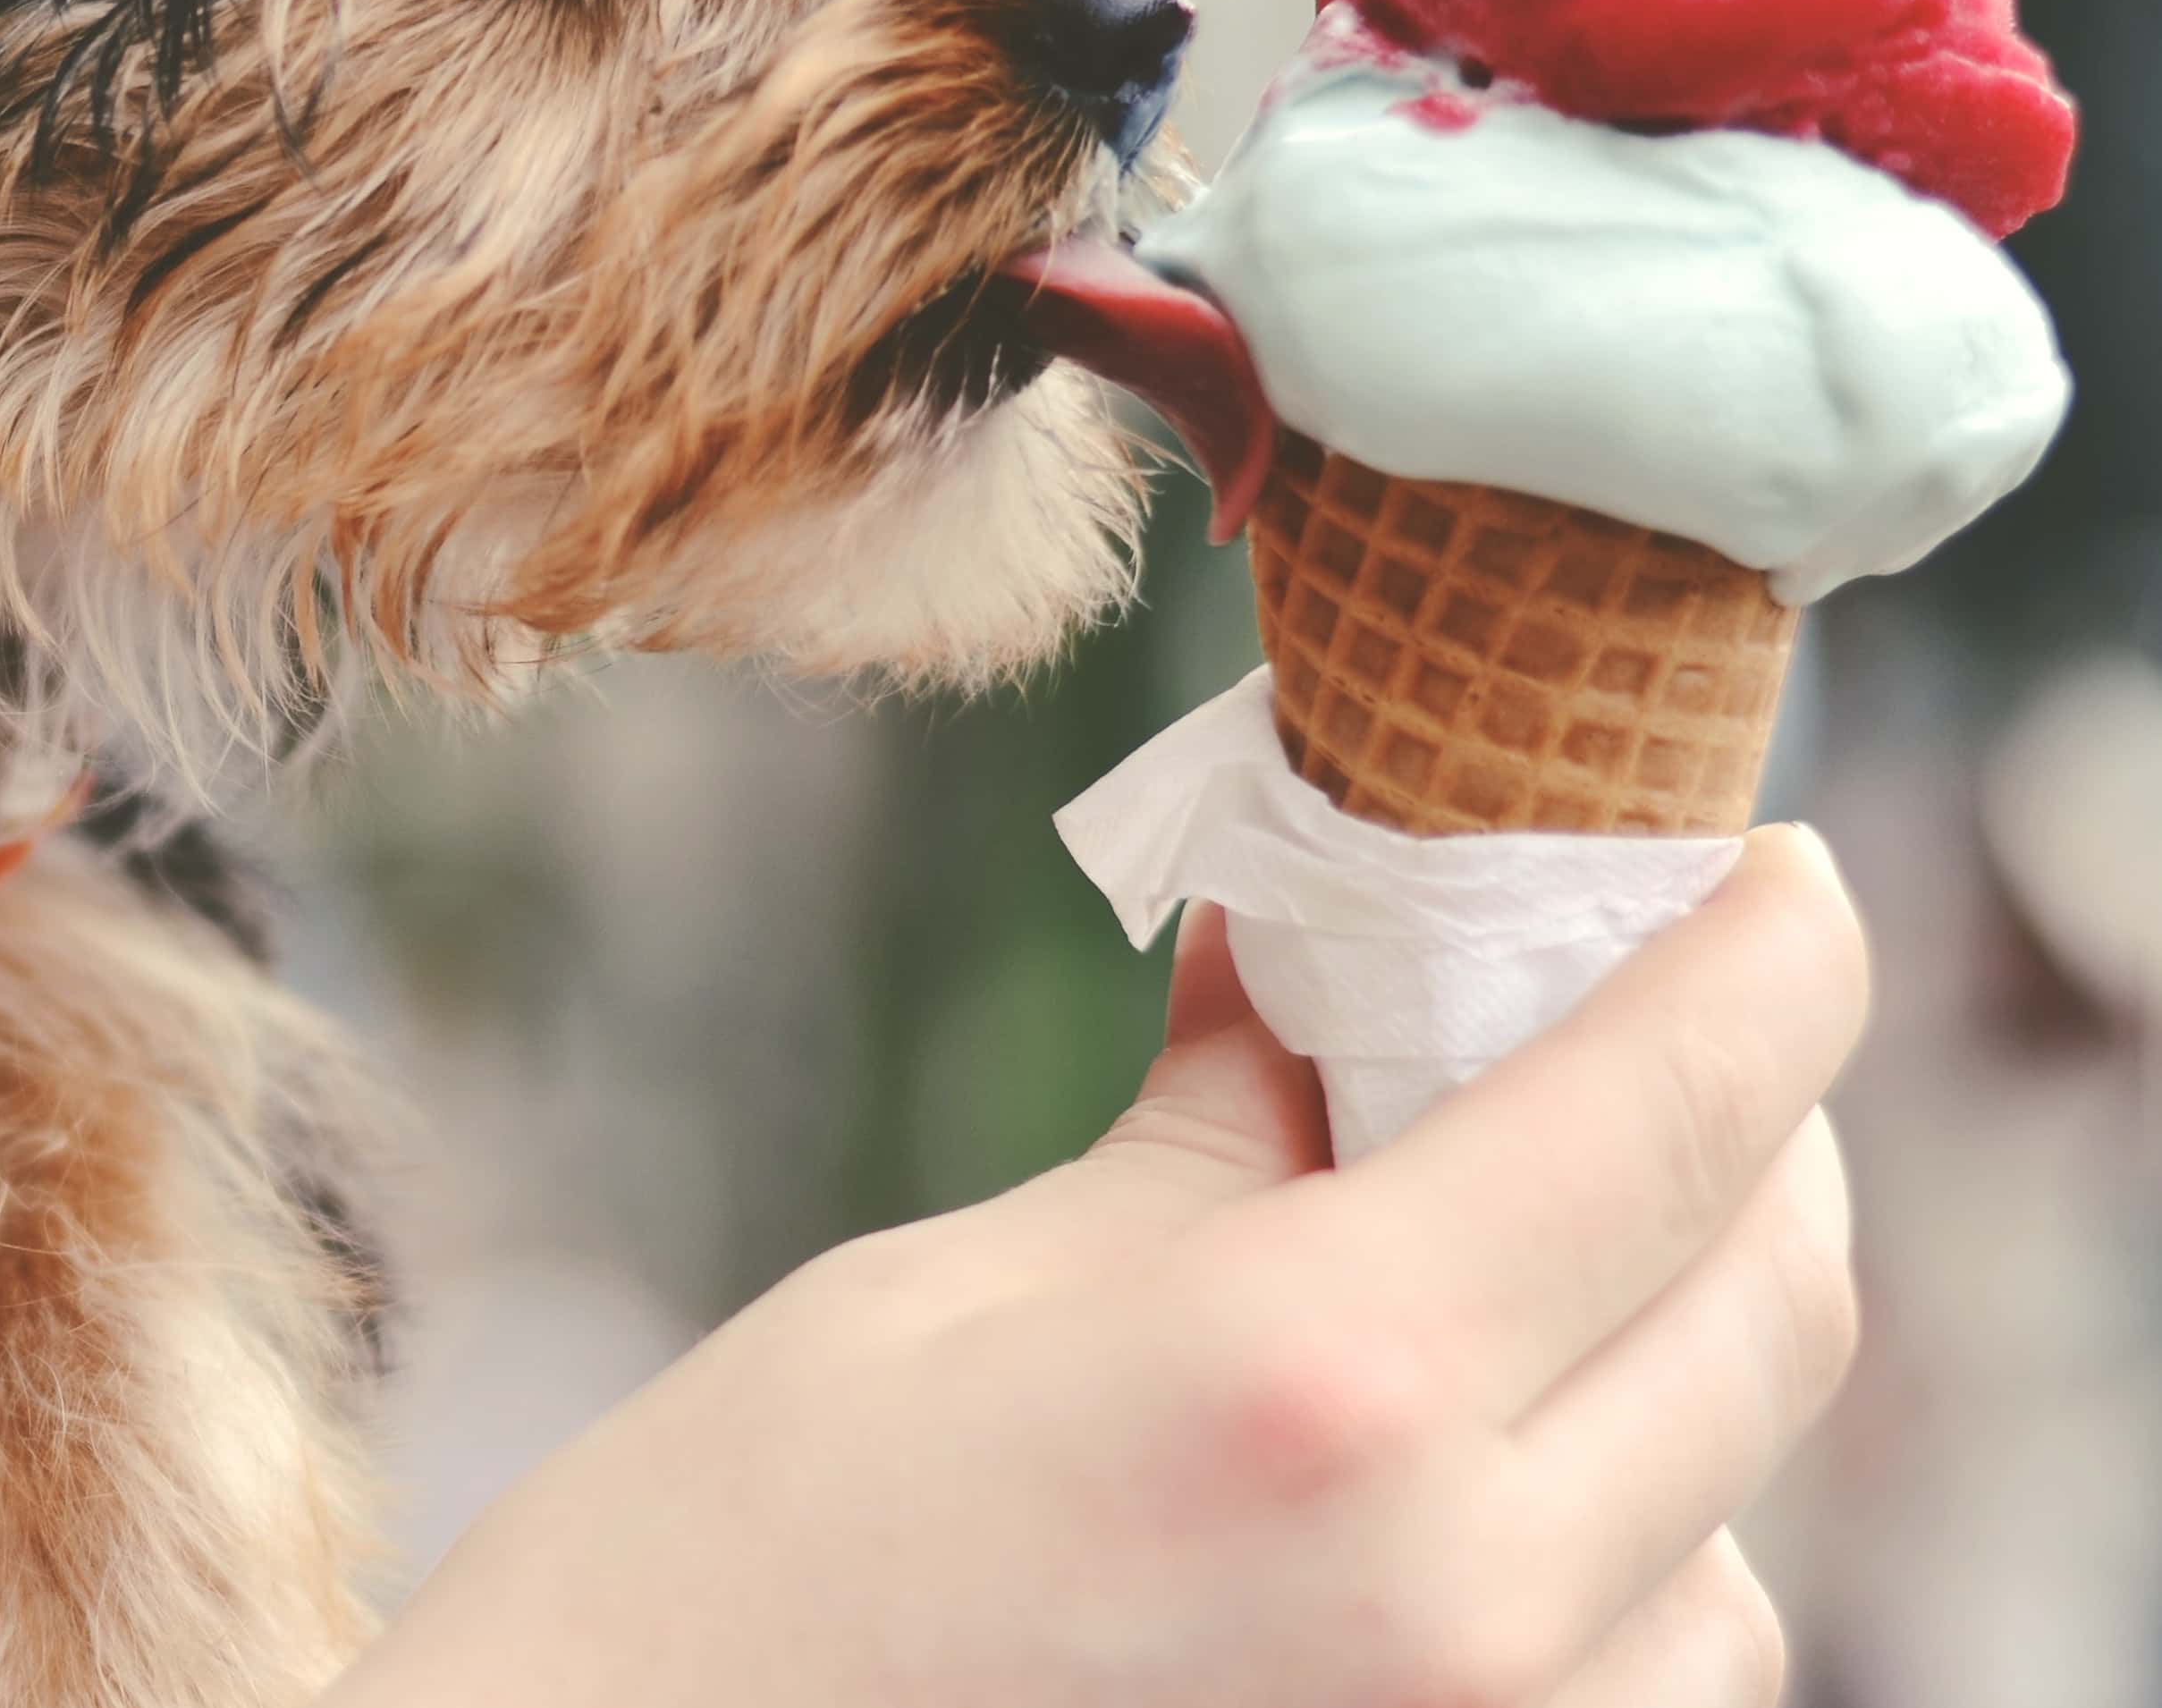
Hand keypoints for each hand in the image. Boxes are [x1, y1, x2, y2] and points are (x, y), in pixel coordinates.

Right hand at [340, 837, 1864, 1707]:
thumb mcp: (957, 1293)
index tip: (1763, 871)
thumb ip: (1211, 1135)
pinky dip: (1621, 1549)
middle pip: (1771, 1308)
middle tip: (1630, 1027)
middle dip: (1741, 1132)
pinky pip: (1654, 1678)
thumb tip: (1316, 957)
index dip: (1767, 955)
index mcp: (1319, 1384)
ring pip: (1738, 1522)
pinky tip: (1463, 1478)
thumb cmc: (725, 1567)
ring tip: (1514, 1267)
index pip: (1684, 1110)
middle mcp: (1462, 1597)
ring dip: (1674, 1359)